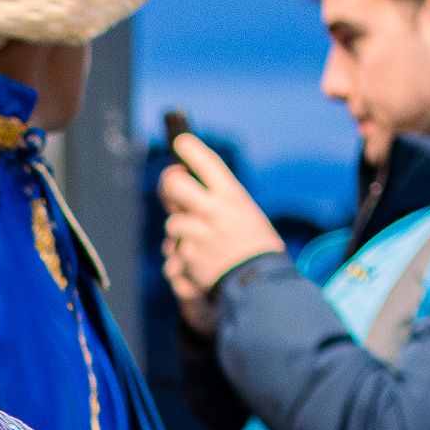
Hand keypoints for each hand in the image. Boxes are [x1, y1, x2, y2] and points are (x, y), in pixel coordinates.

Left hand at [158, 134, 283, 316]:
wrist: (260, 286)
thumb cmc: (257, 250)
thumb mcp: (246, 216)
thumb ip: (218, 204)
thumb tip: (182, 200)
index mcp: (232, 197)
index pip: (206, 163)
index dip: (189, 149)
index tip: (180, 143)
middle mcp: (212, 211)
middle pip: (173, 184)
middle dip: (168, 186)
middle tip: (172, 190)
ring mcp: (197, 235)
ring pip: (172, 225)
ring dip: (181, 235)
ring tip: (204, 246)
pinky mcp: (188, 259)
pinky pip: (174, 256)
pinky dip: (182, 262)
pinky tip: (200, 266)